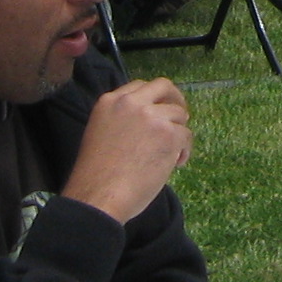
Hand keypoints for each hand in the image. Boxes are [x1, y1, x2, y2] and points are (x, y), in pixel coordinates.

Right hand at [64, 76, 193, 224]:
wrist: (99, 195)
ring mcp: (152, 116)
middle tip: (179, 118)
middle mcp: (131, 103)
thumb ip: (122, 120)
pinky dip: (184, 150)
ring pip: (179, 114)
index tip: (159, 112)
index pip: (140, 86)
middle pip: (164, 86)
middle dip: (175, 100)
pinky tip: (175, 164)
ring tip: (172, 154)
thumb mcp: (101, 133)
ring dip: (179, 133)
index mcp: (110, 102)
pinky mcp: (168, 134)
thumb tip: (150, 123)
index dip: (153, 99)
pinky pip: (186, 135)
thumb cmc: (96, 175)